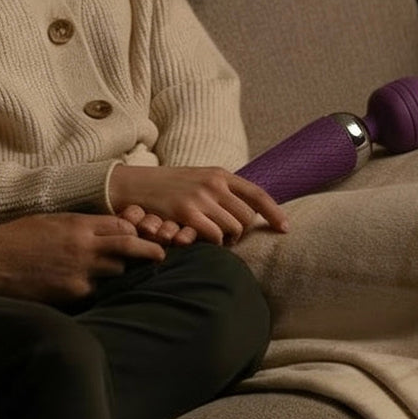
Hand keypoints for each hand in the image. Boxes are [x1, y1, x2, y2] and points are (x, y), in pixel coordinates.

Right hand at [0, 213, 164, 303]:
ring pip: (115, 273)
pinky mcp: (72, 293)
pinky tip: (83, 286)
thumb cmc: (16, 238)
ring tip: (110, 273)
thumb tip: (105, 230)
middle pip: (130, 250)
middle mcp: (85, 247)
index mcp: (79, 224)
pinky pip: (94, 291)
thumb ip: (80, 225)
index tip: (142, 236)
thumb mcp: (51, 221)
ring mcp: (80, 272)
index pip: (123, 226)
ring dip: (115, 273)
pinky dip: (93, 288)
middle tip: (161, 255)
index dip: (135, 232)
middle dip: (147, 253)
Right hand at [109, 165, 286, 245]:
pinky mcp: (186, 212)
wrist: (132, 184)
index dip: (275, 212)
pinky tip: (202, 242)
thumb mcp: (198, 179)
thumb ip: (221, 190)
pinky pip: (214, 235)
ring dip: (227, 240)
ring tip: (215, 241)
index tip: (285, 228)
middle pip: (247, 217)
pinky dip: (213, 244)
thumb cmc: (166, 187)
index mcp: (219, 174)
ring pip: (233, 228)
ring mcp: (200, 197)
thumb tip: (247, 207)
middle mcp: (214, 184)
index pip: (257, 194)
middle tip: (229, 239)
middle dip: (242, 232)